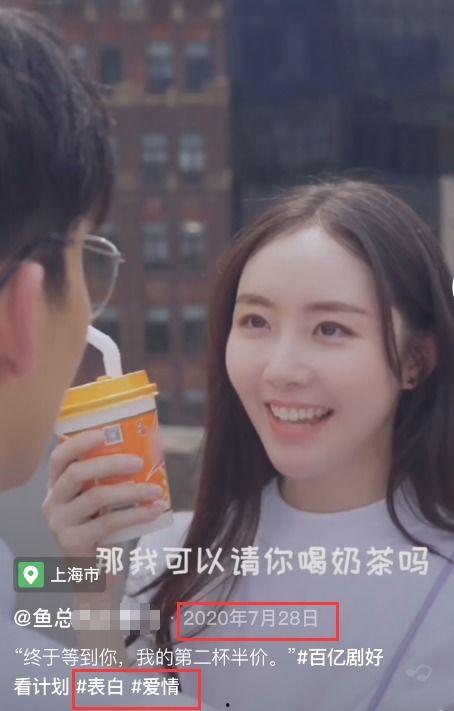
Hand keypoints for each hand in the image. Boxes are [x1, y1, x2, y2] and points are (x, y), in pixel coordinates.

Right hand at [43, 429, 164, 555]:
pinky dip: (135, 514)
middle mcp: (51, 503)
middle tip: (139, 462)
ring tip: (155, 490)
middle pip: (76, 473)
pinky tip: (155, 510)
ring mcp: (58, 524)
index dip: (79, 442)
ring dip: (131, 490)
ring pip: (96, 496)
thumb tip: (148, 451)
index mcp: (57, 487)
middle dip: (111, 463)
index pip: (59, 457)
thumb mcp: (103, 502)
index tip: (104, 433)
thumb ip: (112, 480)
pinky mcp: (72, 543)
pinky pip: (108, 522)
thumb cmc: (104, 532)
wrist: (96, 577)